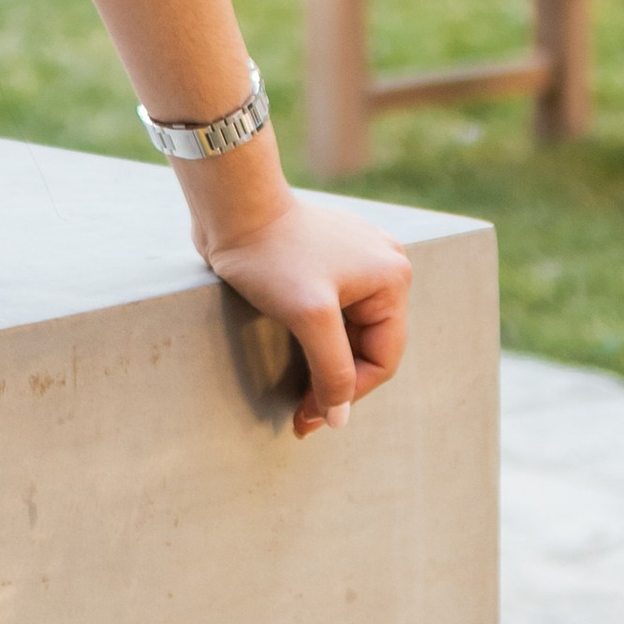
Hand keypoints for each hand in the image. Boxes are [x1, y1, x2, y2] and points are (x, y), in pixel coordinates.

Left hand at [194, 187, 412, 440]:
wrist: (231, 205)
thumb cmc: (271, 254)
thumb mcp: (309, 318)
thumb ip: (333, 371)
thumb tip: (340, 419)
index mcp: (392, 279)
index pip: (383, 359)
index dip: (349, 394)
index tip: (311, 416)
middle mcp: (384, 268)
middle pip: (366, 348)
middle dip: (335, 383)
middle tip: (302, 415)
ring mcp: (356, 263)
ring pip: (348, 334)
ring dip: (325, 365)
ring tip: (298, 396)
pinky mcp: (326, 262)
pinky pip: (333, 315)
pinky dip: (317, 342)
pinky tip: (297, 359)